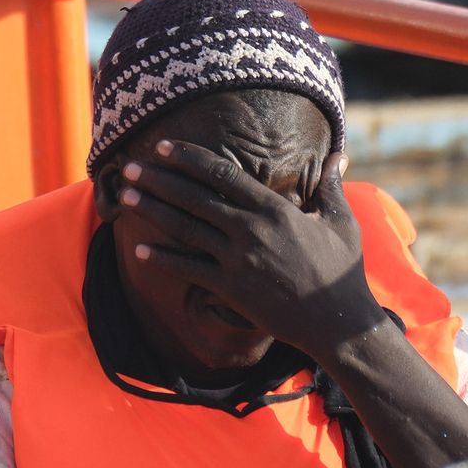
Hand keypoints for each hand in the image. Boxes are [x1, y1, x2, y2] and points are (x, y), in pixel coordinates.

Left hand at [120, 140, 386, 357]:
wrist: (337, 320)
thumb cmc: (341, 271)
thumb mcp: (341, 222)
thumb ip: (331, 185)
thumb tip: (339, 154)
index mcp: (274, 208)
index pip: (222, 174)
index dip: (189, 158)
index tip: (162, 147)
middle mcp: (251, 229)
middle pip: (195, 196)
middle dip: (159, 179)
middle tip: (130, 166)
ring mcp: (238, 259)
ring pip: (186, 228)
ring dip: (152, 211)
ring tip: (126, 196)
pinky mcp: (231, 288)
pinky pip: (189, 269)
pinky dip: (162, 258)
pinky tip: (138, 249)